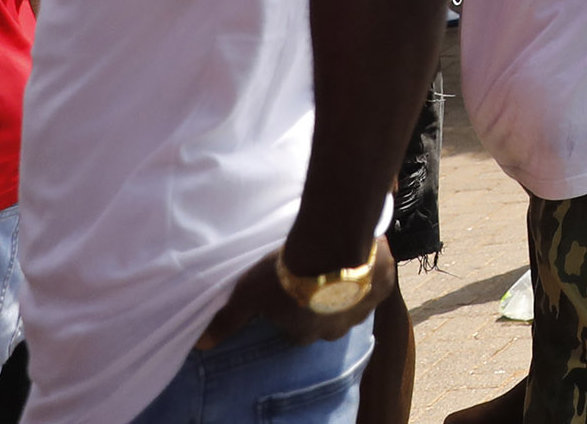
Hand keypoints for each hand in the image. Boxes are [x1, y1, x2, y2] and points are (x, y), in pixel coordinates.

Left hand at [194, 238, 390, 348]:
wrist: (332, 242)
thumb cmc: (286, 271)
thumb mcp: (249, 293)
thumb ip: (229, 319)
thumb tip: (202, 345)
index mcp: (305, 334)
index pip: (297, 331)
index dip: (291, 312)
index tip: (287, 294)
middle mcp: (336, 329)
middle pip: (328, 321)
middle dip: (322, 305)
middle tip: (314, 278)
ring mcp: (363, 309)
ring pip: (354, 304)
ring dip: (347, 291)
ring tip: (337, 265)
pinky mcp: (384, 286)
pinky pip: (378, 285)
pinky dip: (371, 274)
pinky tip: (361, 257)